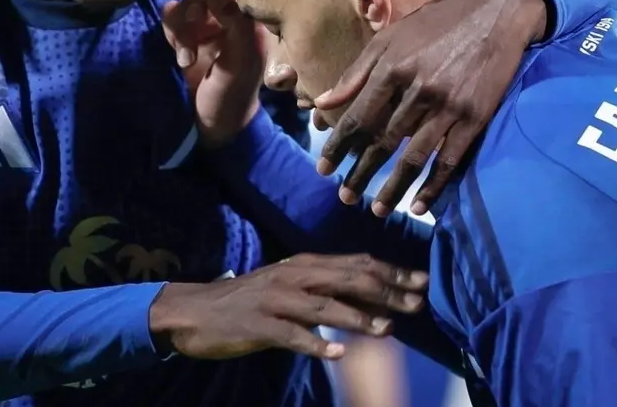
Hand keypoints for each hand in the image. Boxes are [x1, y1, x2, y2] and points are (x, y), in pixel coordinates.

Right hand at [148, 253, 427, 360]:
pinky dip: (314, 344)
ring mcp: (274, 300)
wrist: (195, 310)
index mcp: (302, 264)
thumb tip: (369, 299)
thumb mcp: (288, 286)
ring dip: (356, 317)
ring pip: (322, 307)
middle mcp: (292, 276)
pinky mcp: (258, 325)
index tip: (421, 282)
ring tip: (385, 329)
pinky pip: (290, 336)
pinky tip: (335, 354)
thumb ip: (324, 290)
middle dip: (384, 291)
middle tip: (417, 304)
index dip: (390, 272)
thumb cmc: (248, 300)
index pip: (355, 263)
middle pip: (345, 279)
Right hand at [162, 0, 265, 144]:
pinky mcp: (187, 32)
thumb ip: (236, 26)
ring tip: (185, 59)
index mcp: (252, 16)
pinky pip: (172, 15)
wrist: (212, 124)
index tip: (203, 11)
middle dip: (191, 11)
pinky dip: (171, 33)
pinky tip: (180, 56)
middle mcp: (230, 14)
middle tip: (189, 37)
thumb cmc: (232, 96)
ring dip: (179, 28)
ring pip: (184, 1)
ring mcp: (208, 23)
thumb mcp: (240, 63)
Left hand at [314, 0, 547, 214]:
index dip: (339, 146)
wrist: (494, 11)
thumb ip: (356, 73)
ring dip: (393, 188)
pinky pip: (450, 160)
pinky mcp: (475, 117)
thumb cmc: (435, 24)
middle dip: (361, 173)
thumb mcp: (389, 38)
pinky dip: (434, 186)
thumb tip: (323, 102)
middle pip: (382, 142)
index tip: (323, 169)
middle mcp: (417, 90)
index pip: (358, 117)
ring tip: (377, 210)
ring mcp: (448, 106)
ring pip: (414, 157)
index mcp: (392, 69)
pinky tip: (419, 205)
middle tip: (344, 197)